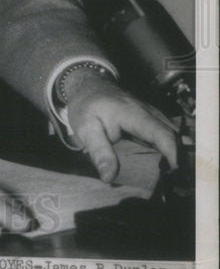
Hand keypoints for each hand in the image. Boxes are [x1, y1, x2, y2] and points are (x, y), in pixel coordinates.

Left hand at [63, 71, 178, 182]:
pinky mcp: (153, 120)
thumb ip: (99, 152)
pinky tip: (169, 166)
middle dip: (182, 158)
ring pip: (175, 135)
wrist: (88, 86)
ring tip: (177, 178)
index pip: (162, 134)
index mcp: (134, 114)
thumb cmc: (87, 107)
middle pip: (174, 136)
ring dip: (179, 154)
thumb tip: (109, 177)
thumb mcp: (86, 129)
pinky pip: (168, 135)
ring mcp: (153, 115)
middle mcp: (150, 113)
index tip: (177, 173)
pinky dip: (173, 149)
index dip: (173, 154)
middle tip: (179, 183)